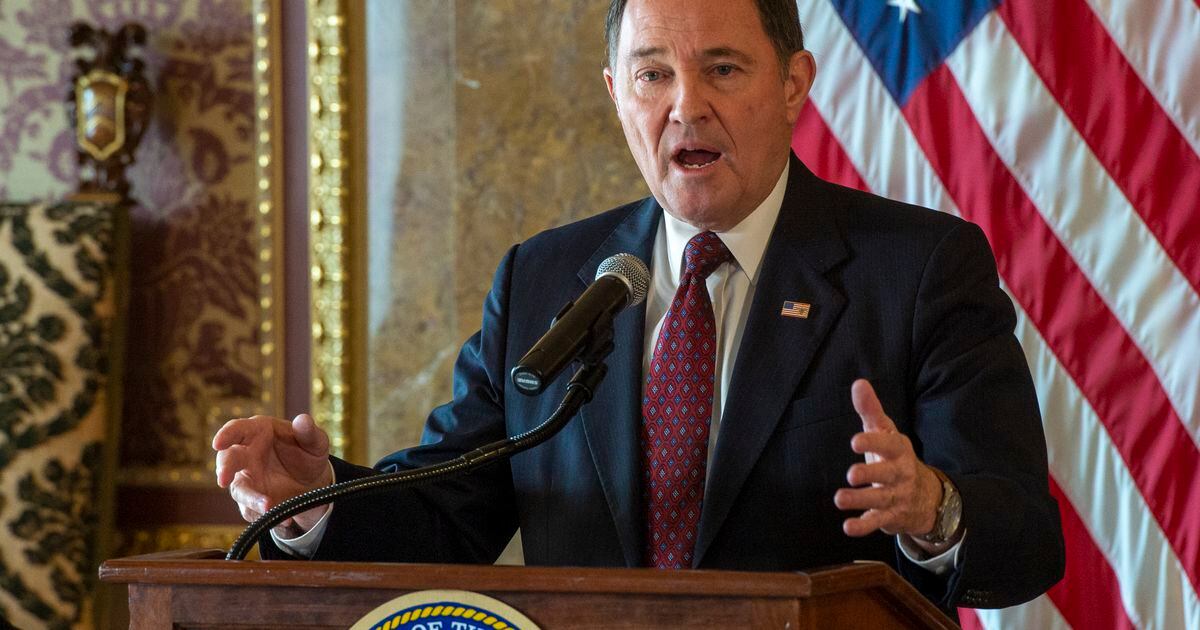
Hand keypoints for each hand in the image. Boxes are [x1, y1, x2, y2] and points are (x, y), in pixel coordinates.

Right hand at [213, 414, 333, 535]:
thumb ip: (309, 432)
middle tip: (223, 480)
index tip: (218, 443)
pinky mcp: (250, 501)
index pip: (237, 429)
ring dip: (251, 499)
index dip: (226, 435)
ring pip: (240, 490)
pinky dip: (266, 516)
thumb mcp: (315, 442)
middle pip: (228, 460)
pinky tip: (285, 520)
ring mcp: (246, 479)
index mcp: (257, 432)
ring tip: (269, 506)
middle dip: (224, 469)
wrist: (312, 482)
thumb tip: (304, 420)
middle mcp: (246, 455)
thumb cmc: (307, 453)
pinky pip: (252, 511)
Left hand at [834, 379, 943, 542]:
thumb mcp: (886, 433)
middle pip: (887, 474)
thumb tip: (858, 383)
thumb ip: (870, 410)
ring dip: (860, 501)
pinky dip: (863, 526)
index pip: (888, 444)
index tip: (855, 441)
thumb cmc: (895, 457)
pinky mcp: (891, 517)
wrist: (926, 496)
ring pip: (880, 500)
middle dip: (870, 474)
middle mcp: (900, 474)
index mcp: (898, 450)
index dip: (873, 442)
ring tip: (839, 499)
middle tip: (851, 474)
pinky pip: (878, 523)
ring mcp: (897, 497)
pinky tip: (848, 527)